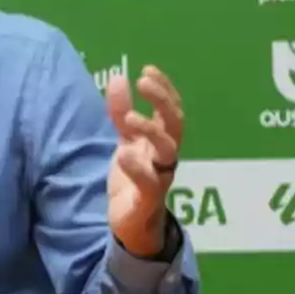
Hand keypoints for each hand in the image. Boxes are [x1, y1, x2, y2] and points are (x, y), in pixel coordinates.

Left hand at [105, 65, 183, 256]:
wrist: (131, 224)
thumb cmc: (132, 178)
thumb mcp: (125, 141)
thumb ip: (121, 113)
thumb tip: (118, 78)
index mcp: (162, 140)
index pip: (171, 109)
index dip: (164, 88)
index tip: (148, 69)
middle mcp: (166, 155)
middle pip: (175, 123)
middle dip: (163, 100)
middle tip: (144, 81)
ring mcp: (160, 176)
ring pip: (168, 150)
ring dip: (151, 130)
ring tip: (130, 118)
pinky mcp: (148, 198)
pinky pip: (149, 182)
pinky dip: (137, 168)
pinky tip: (123, 154)